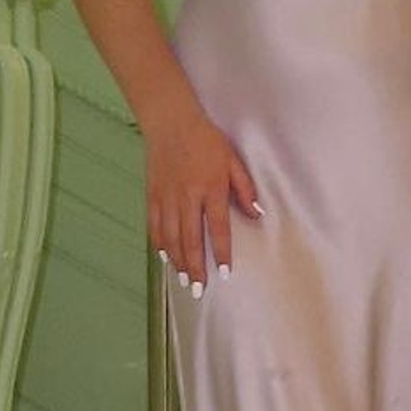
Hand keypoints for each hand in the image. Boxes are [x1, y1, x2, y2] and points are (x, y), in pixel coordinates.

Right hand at [143, 104, 259, 288]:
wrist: (171, 121)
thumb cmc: (206, 140)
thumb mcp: (233, 160)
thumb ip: (245, 188)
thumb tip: (257, 214)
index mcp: (211, 188)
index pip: (217, 228)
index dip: (221, 252)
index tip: (225, 273)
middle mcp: (187, 196)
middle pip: (190, 239)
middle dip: (195, 267)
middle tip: (198, 289)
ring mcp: (167, 197)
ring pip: (170, 237)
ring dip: (177, 261)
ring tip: (183, 279)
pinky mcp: (152, 194)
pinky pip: (154, 225)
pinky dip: (160, 244)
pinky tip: (166, 257)